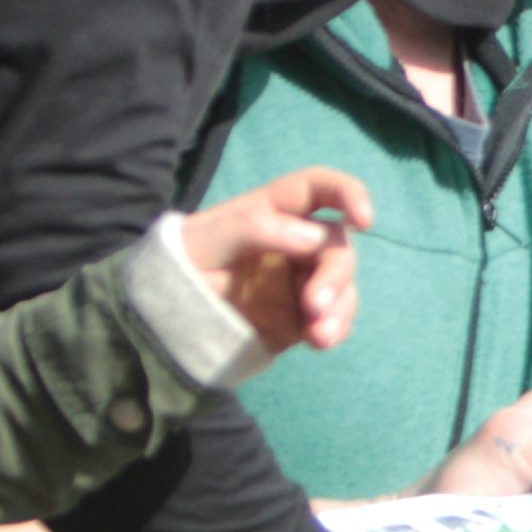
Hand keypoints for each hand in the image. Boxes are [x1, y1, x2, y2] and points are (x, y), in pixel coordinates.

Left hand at [176, 168, 373, 353]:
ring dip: (340, 307)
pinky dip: (334, 328)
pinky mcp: (302, 316)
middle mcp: (297, 241)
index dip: (348, 194)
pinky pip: (333, 318)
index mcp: (275, 211)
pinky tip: (320, 342)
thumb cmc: (184, 263)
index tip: (365, 220)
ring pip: (343, 285)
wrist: (166, 316)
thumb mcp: (207, 239)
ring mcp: (302, 279)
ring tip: (319, 335)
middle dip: (335, 274)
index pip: (319, 189)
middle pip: (336, 246)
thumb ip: (255, 228)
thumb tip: (311, 237)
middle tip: (314, 306)